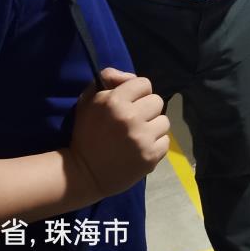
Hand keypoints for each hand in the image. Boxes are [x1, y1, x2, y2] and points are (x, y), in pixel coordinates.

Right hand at [67, 68, 169, 199]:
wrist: (84, 173)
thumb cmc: (86, 134)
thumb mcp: (88, 100)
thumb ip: (108, 78)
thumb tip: (130, 77)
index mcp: (115, 101)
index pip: (144, 84)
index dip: (137, 92)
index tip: (129, 103)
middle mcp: (131, 117)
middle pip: (157, 101)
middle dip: (146, 109)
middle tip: (134, 120)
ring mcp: (142, 138)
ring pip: (164, 121)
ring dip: (153, 127)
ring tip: (138, 135)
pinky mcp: (150, 157)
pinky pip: (165, 141)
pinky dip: (155, 145)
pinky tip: (141, 148)